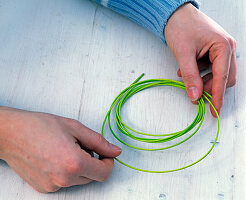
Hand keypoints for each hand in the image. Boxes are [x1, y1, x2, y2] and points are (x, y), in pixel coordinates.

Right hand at [0, 107, 120, 192]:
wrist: (10, 134)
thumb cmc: (39, 126)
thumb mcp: (74, 127)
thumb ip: (98, 142)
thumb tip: (115, 151)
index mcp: (73, 163)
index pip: (104, 173)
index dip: (108, 162)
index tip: (104, 153)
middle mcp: (63, 180)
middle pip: (92, 177)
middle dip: (93, 162)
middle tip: (81, 145)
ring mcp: (52, 186)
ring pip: (79, 180)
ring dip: (80, 167)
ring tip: (66, 149)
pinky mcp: (44, 188)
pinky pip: (65, 182)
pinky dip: (67, 172)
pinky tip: (56, 157)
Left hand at [165, 3, 236, 115]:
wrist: (175, 13)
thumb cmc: (181, 27)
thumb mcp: (183, 54)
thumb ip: (190, 76)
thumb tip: (195, 96)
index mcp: (223, 47)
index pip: (222, 78)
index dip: (217, 96)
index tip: (214, 111)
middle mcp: (226, 48)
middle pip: (224, 78)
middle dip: (209, 88)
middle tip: (194, 93)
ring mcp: (221, 49)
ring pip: (217, 74)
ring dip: (203, 80)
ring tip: (186, 77)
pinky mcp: (213, 50)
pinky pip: (211, 67)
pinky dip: (200, 73)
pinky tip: (187, 70)